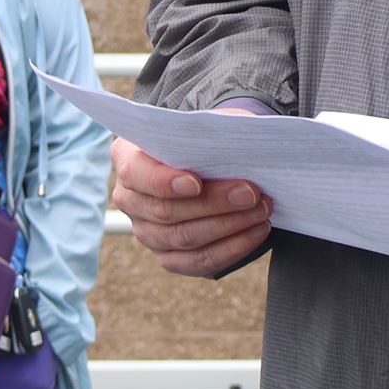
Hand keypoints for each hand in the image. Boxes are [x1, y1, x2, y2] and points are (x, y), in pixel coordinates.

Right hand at [110, 131, 272, 278]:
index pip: (137, 174)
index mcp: (127, 157)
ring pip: (183, 238)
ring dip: (228, 226)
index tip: (196, 182)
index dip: (164, 182)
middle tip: (250, 193)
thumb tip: (237, 143)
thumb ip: (211, 133)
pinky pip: (197, 262)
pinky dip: (230, 249)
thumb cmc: (203, 139)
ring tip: (260, 211)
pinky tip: (255, 232)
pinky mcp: (169, 256)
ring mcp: (146, 232)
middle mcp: (129, 199)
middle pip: (165, 211)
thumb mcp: (204, 126)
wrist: (206, 161)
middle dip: (213, 203)